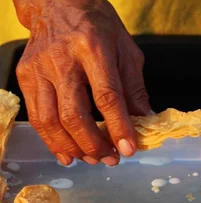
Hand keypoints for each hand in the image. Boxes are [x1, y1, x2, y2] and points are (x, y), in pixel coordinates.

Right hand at [13, 0, 149, 165]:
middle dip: (95, 144)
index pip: (107, 97)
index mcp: (94, 49)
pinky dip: (52, 140)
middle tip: (111, 159)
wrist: (58, 1)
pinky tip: (69, 153)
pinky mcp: (25, 75)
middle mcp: (63, 58)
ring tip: (93, 158)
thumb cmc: (98, 26)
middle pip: (75, 114)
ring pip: (51, 120)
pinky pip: (37, 116)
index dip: (118, 127)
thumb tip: (145, 121)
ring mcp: (40, 68)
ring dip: (74, 147)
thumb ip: (135, 88)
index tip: (129, 149)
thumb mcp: (127, 51)